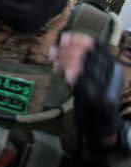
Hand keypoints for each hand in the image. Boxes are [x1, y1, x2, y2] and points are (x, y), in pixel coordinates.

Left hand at [59, 34, 123, 150]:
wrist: (103, 129)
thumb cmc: (91, 102)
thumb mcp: (85, 78)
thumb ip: (77, 63)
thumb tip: (59, 46)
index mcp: (112, 67)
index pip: (98, 47)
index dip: (80, 40)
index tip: (63, 37)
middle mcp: (114, 76)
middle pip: (91, 55)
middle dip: (68, 51)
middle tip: (53, 52)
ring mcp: (111, 89)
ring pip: (88, 67)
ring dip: (68, 61)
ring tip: (55, 62)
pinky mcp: (104, 102)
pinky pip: (90, 86)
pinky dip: (77, 77)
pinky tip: (66, 74)